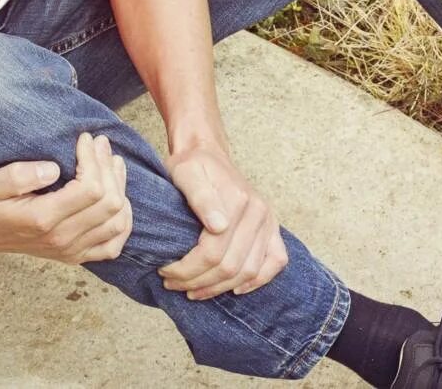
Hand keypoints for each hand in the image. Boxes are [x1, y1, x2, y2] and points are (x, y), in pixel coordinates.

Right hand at [0, 133, 131, 264]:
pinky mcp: (76, 255)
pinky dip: (122, 221)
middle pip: (109, 202)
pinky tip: (118, 199)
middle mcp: (62, 239)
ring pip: (117, 221)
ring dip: (120, 188)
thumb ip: (16, 176)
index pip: (91, 189)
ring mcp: (71, 251)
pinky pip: (114, 244)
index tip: (84, 138)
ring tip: (112, 162)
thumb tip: (53, 169)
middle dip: (109, 167)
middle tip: (100, 143)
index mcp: (43, 219)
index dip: (94, 159)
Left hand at [161, 142, 287, 298]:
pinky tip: (235, 288)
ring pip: (249, 271)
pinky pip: (276, 262)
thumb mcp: (185, 173)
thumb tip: (219, 226)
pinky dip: (258, 280)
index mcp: (237, 200)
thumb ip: (200, 197)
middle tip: (173, 283)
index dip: (187, 269)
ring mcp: (269, 221)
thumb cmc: (192, 165)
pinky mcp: (273, 228)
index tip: (165, 271)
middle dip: (198, 282)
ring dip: (220, 287)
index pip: (213, 251)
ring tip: (194, 290)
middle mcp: (259, 212)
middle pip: (230, 266)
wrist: (208, 152)